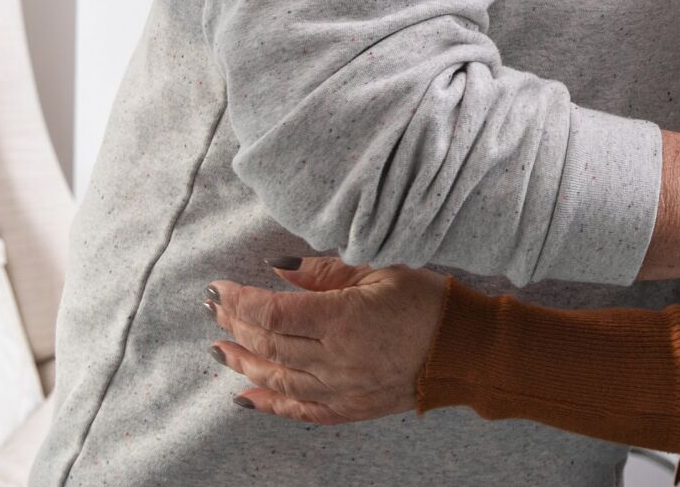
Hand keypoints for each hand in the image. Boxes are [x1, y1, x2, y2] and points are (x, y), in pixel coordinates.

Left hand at [207, 256, 450, 423]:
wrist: (465, 348)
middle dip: (235, 326)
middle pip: (269, 345)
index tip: (219, 289)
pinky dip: (269, 404)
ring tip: (220, 349)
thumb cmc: (428, 302)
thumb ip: (327, 272)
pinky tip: (246, 395)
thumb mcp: (382, 271)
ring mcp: (340, 389)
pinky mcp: (349, 408)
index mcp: (344, 318)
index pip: (273, 312)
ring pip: (276, 379)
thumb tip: (278, 269)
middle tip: (214, 310)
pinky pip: (299, 410)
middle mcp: (335, 359)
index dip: (239, 302)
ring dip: (243, 363)